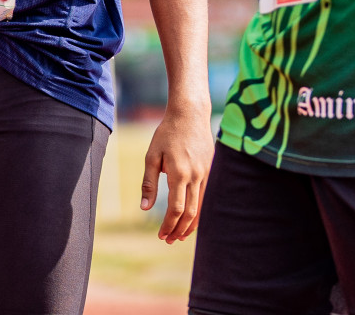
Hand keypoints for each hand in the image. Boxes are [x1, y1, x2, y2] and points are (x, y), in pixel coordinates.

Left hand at [142, 103, 213, 242]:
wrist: (190, 114)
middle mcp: (195, 176)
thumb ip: (149, 182)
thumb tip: (144, 208)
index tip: (160, 235)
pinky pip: (204, 195)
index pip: (176, 208)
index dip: (168, 225)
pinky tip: (190, 216)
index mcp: (179, 173)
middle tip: (169, 240)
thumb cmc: (167, 133)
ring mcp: (205, 173)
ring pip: (200, 206)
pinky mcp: (210, 169)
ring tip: (179, 235)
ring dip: (190, 224)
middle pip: (190, 212)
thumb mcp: (152, 156)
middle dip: (179, 229)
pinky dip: (197, 210)